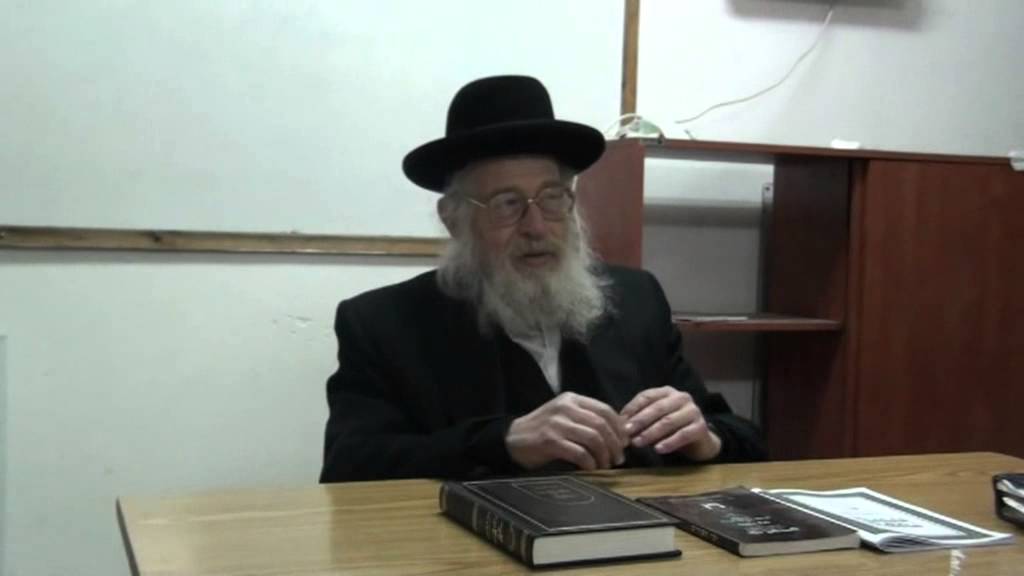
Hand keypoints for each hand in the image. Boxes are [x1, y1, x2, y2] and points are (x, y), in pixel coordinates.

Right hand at [505, 392, 629, 470]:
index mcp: (571, 399)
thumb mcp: (564, 416)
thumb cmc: (543, 429)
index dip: (619, 428)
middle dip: (615, 444)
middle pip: (602, 424)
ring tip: (606, 465)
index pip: (604, 409)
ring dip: (604, 455)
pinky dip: (590, 463)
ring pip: (593, 438)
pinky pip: (579, 453)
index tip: (625, 443)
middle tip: (619, 458)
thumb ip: (587, 419)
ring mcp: (557, 423)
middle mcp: (565, 408)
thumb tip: (618, 433)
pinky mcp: (550, 441)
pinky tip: (591, 468)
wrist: (512, 438)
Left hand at [620, 386, 720, 460]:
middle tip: (627, 432)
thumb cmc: (672, 428)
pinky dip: (669, 442)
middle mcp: (681, 397)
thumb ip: (640, 418)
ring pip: (669, 421)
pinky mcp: (700, 427)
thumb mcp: (655, 419)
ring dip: (651, 433)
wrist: (700, 442)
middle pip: (657, 408)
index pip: (647, 396)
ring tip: (638, 443)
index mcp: (667, 392)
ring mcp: (693, 411)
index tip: (620, 421)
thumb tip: (619, 423)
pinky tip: (658, 450)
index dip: (632, 408)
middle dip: (640, 421)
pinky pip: (683, 434)